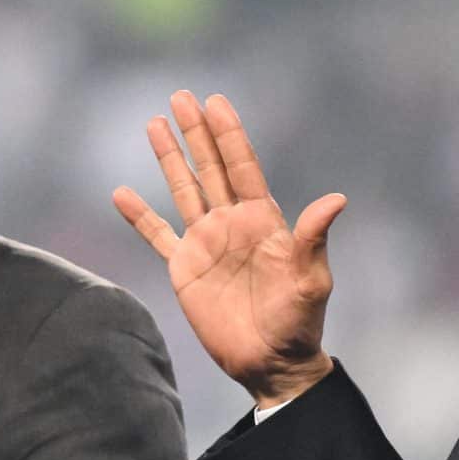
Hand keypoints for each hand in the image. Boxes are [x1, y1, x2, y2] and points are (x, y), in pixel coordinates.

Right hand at [112, 90, 342, 405]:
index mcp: (262, 220)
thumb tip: (337, 198)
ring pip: (183, 190)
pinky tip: (121, 193)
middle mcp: (232, 224)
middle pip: (210, 167)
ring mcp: (206, 244)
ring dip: (169, 158)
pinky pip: (157, 235)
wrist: (272, 364)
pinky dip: (139, 216)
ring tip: (154, 123)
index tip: (216, 101)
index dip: (229, 134)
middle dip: (196, 132)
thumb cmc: (299, 323)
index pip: (242, 166)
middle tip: (181, 95)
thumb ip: (314, 238)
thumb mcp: (311, 280)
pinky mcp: (185, 269)